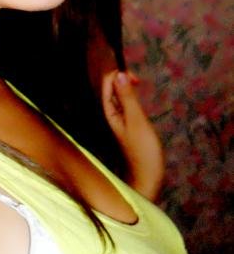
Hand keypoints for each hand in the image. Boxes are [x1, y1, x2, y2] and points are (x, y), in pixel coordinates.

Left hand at [101, 70, 164, 201]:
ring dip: (127, 87)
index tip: (135, 79)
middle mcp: (109, 113)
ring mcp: (117, 119)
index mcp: (108, 111)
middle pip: (110, 87)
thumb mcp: (137, 121)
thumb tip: (120, 74)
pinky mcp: (125, 124)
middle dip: (122, 78)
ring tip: (138, 85)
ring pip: (117, 95)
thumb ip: (128, 98)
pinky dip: (130, 97)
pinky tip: (138, 100)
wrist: (147, 178)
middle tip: (138, 81)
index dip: (118, 75)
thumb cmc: (143, 152)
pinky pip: (124, 104)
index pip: (106, 83)